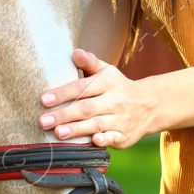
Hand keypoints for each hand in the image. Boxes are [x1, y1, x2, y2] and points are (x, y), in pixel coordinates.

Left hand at [39, 49, 160, 149]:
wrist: (150, 105)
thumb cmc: (118, 88)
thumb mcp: (107, 72)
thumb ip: (89, 63)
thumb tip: (75, 52)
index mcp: (108, 82)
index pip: (82, 87)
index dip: (63, 93)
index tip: (44, 100)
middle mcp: (115, 100)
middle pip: (87, 108)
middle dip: (64, 115)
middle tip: (43, 121)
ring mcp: (121, 119)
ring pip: (97, 124)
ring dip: (77, 129)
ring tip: (58, 133)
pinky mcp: (125, 136)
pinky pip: (114, 138)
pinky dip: (104, 140)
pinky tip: (93, 141)